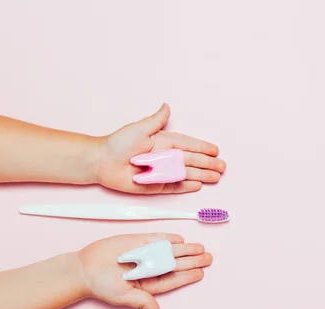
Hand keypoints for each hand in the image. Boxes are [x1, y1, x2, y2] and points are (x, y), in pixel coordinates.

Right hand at [77, 233, 210, 308]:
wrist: (84, 267)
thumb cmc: (101, 285)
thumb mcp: (123, 297)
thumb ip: (142, 302)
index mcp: (150, 284)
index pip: (173, 279)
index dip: (188, 276)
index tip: (201, 272)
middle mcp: (151, 268)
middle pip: (176, 264)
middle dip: (193, 261)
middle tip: (208, 257)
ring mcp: (146, 254)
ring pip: (170, 251)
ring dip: (186, 249)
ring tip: (200, 248)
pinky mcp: (138, 241)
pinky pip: (157, 239)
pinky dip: (169, 238)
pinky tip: (181, 239)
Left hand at [95, 104, 226, 193]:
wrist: (102, 162)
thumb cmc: (118, 143)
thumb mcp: (139, 128)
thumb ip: (155, 120)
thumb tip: (167, 106)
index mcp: (162, 142)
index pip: (188, 144)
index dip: (202, 147)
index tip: (215, 150)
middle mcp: (165, 157)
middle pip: (191, 160)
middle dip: (208, 163)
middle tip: (222, 167)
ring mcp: (162, 172)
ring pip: (186, 174)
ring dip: (202, 175)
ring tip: (216, 177)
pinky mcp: (156, 185)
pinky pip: (175, 186)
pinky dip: (186, 186)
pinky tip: (199, 185)